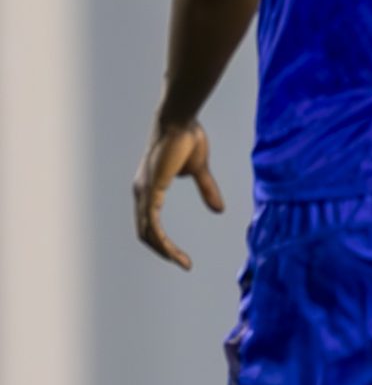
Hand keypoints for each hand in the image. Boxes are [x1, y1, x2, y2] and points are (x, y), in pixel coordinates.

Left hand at [133, 120, 222, 269]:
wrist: (180, 121)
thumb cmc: (186, 138)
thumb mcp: (199, 170)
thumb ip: (206, 189)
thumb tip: (218, 210)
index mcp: (150, 188)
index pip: (150, 222)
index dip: (164, 241)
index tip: (182, 254)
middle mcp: (141, 192)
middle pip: (145, 232)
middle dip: (163, 251)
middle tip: (183, 263)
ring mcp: (143, 192)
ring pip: (147, 231)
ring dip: (163, 250)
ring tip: (181, 262)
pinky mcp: (150, 190)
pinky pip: (152, 223)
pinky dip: (161, 240)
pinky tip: (172, 250)